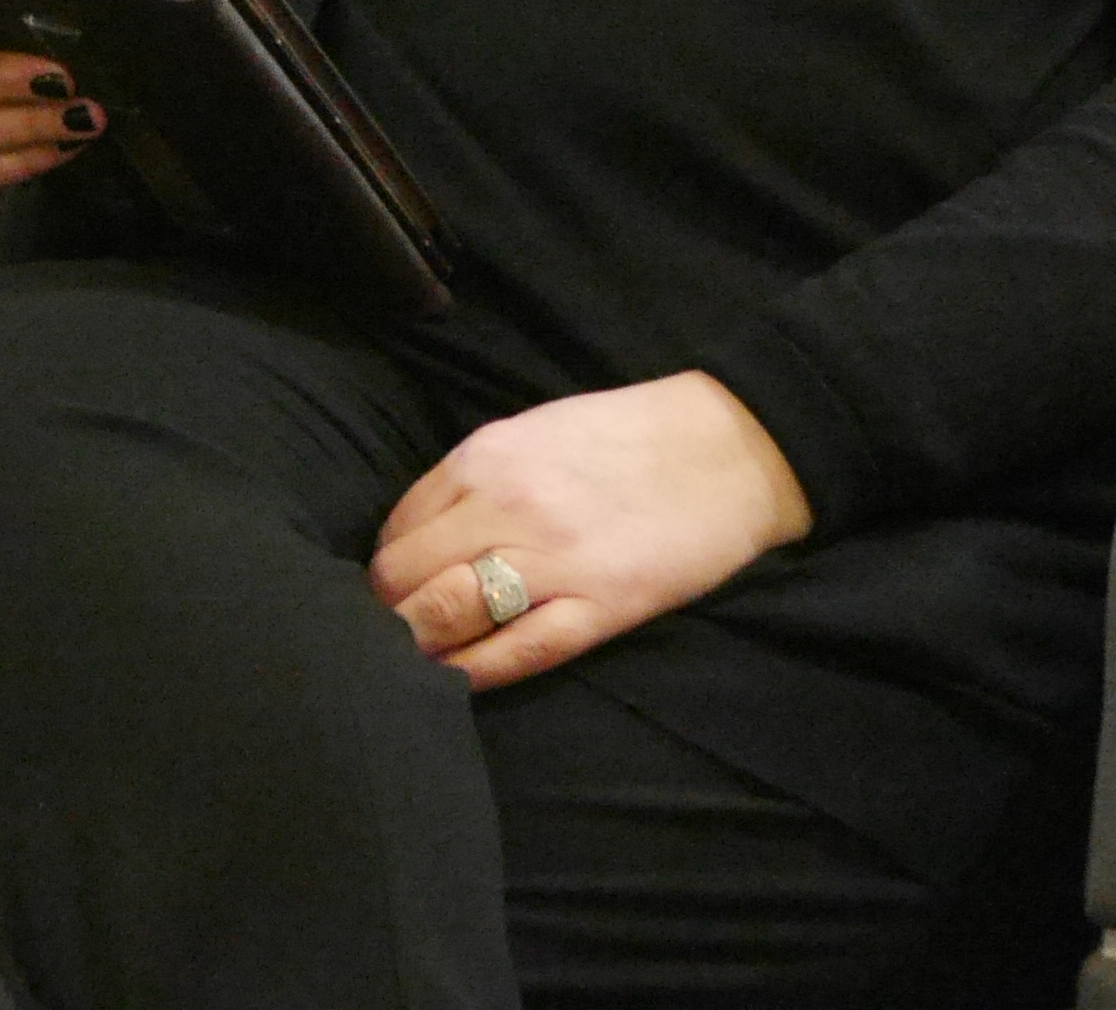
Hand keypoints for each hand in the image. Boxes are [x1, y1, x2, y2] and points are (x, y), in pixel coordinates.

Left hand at [366, 372, 812, 689]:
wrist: (730, 448)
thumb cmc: (628, 438)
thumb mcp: (533, 433)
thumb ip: (475, 478)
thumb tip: (421, 532)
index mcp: (484, 458)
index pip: (397, 527)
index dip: (386, 568)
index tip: (389, 592)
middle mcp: (504, 505)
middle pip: (405, 574)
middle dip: (389, 611)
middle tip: (392, 636)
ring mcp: (552, 559)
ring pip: (446, 612)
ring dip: (419, 643)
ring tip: (415, 662)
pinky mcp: (602, 605)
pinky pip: (517, 651)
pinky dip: (475, 672)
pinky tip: (458, 682)